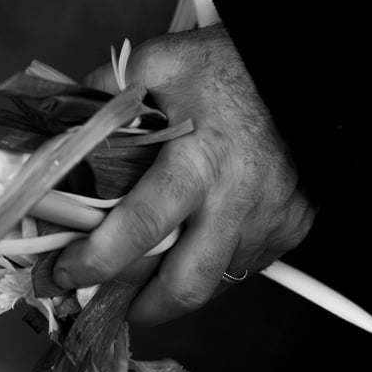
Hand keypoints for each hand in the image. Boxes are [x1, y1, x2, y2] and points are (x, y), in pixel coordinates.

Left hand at [54, 24, 314, 325]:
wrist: (305, 72)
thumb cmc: (235, 67)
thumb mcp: (161, 64)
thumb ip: (108, 93)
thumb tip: (67, 127)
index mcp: (197, 163)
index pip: (140, 229)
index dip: (96, 261)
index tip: (66, 271)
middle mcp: (234, 203)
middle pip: (185, 285)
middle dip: (142, 308)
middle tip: (114, 303)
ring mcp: (267, 222)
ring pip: (215, 281)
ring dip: (178, 285)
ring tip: (153, 274)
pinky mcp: (290, 228)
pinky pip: (246, 264)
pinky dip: (215, 263)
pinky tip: (198, 243)